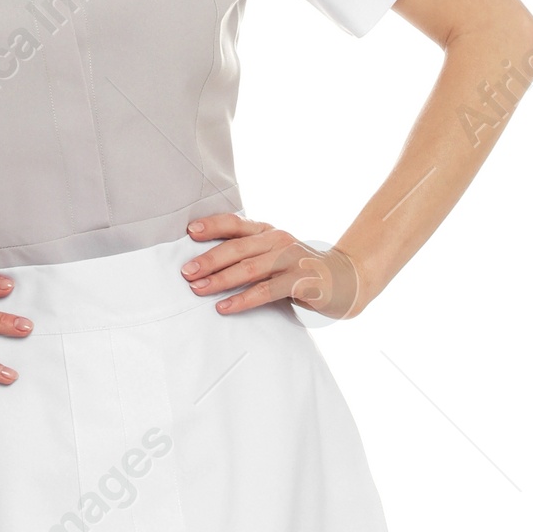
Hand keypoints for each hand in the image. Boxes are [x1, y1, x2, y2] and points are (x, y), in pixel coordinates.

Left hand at [180, 214, 361, 316]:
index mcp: (268, 232)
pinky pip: (267, 291)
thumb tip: (203, 263)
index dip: (212, 226)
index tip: (189, 232)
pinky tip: (224, 307)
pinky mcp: (302, 281)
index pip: (236, 224)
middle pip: (238, 247)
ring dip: (221, 279)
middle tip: (186, 272)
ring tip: (198, 289)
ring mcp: (291, 260)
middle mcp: (279, 241)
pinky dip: (243, 299)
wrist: (346, 279)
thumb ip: (248, 253)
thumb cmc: (300, 269)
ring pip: (249, 268)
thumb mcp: (275, 255)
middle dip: (209, 259)